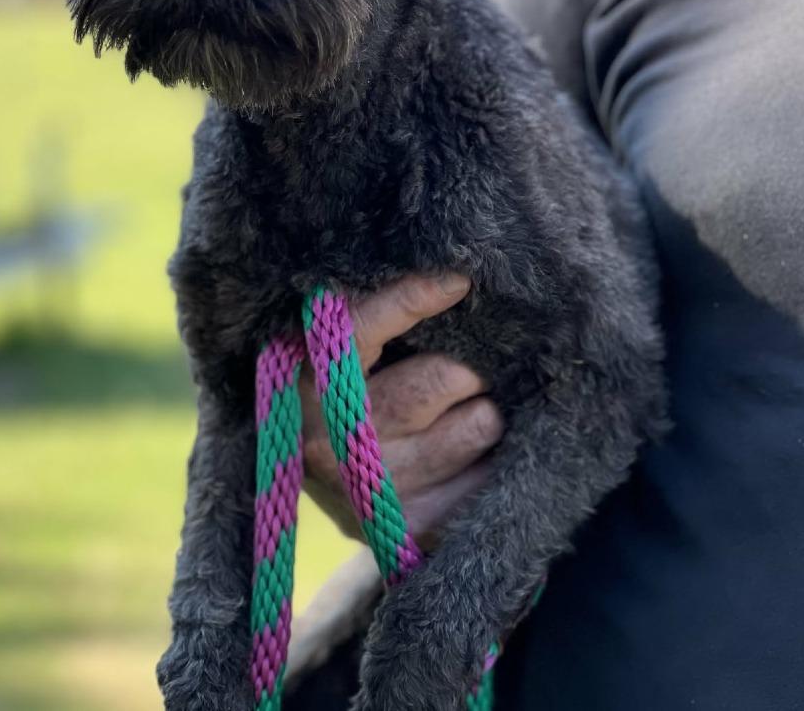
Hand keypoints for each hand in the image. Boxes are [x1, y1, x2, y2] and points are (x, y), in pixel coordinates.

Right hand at [301, 273, 502, 548]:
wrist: (325, 480)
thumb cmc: (342, 391)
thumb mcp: (338, 351)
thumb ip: (373, 316)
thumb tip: (449, 279)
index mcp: (310, 380)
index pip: (362, 328)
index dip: (411, 300)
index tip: (458, 281)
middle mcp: (335, 439)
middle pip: (442, 379)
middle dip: (472, 365)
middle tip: (474, 365)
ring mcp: (375, 488)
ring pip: (478, 425)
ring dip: (487, 410)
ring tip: (470, 409)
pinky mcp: (413, 524)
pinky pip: (489, 476)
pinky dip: (493, 457)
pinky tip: (474, 452)